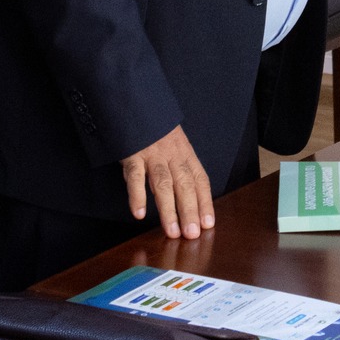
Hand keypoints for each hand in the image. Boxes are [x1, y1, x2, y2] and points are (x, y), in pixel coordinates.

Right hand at [122, 125, 214, 239]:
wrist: (137, 104)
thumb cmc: (157, 132)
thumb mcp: (175, 146)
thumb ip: (181, 170)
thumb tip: (190, 203)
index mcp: (185, 154)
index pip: (200, 180)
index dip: (205, 202)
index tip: (208, 224)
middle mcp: (172, 155)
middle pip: (184, 184)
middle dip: (190, 210)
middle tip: (192, 234)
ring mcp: (152, 154)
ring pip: (163, 183)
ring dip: (168, 209)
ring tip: (172, 231)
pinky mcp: (132, 154)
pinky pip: (134, 176)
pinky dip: (137, 195)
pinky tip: (139, 213)